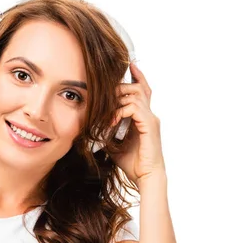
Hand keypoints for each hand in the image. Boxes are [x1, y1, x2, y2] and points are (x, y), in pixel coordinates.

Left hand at [108, 61, 165, 185]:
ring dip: (117, 99)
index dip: (137, 76)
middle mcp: (149, 115)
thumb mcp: (113, 143)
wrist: (145, 177)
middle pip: (138, 88)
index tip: (128, 65)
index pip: (142, 90)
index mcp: (143, 117)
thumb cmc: (132, 163)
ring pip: (136, 94)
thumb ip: (107, 130)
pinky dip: (119, 112)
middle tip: (104, 92)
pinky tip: (110, 122)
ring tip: (105, 111)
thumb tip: (92, 125)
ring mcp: (150, 119)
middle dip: (119, 87)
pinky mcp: (149, 125)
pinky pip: (134, 108)